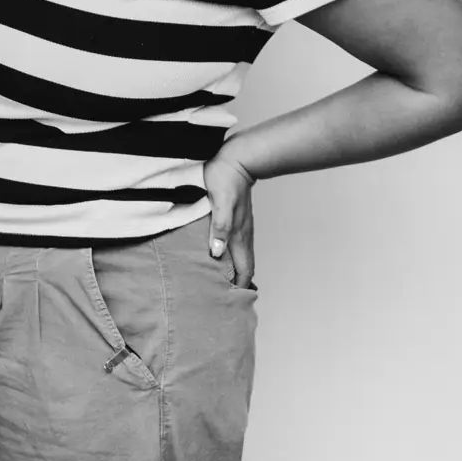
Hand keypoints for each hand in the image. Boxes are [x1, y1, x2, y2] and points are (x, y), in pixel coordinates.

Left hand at [203, 151, 256, 288]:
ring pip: (240, 255)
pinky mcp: (236, 218)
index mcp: (239, 234)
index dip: (240, 285)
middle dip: (237, 282)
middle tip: (224, 296)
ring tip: (220, 281)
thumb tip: (216, 253)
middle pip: (244, 265)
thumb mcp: (220, 203)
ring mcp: (242, 226)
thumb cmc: (226, 179)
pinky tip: (219, 255)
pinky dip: (230, 255)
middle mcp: (243, 233)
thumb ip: (219, 227)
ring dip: (233, 269)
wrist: (237, 159)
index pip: (244, 268)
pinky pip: (235, 243)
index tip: (232, 301)